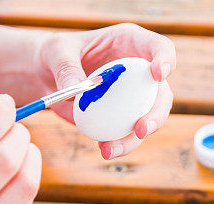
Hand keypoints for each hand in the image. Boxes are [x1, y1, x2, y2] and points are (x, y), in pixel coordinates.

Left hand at [36, 23, 175, 158]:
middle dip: (157, 113)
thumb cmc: (56, 53)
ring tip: (112, 149)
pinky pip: (127, 135)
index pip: (160, 48)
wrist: (47, 77)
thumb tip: (79, 89)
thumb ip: (66, 67)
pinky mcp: (120, 118)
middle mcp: (139, 72)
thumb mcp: (56, 51)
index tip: (158, 74)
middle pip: (161, 94)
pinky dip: (118, 145)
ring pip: (147, 120)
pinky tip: (105, 149)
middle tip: (141, 129)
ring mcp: (133, 98)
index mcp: (131, 44)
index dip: (166, 60)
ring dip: (134, 138)